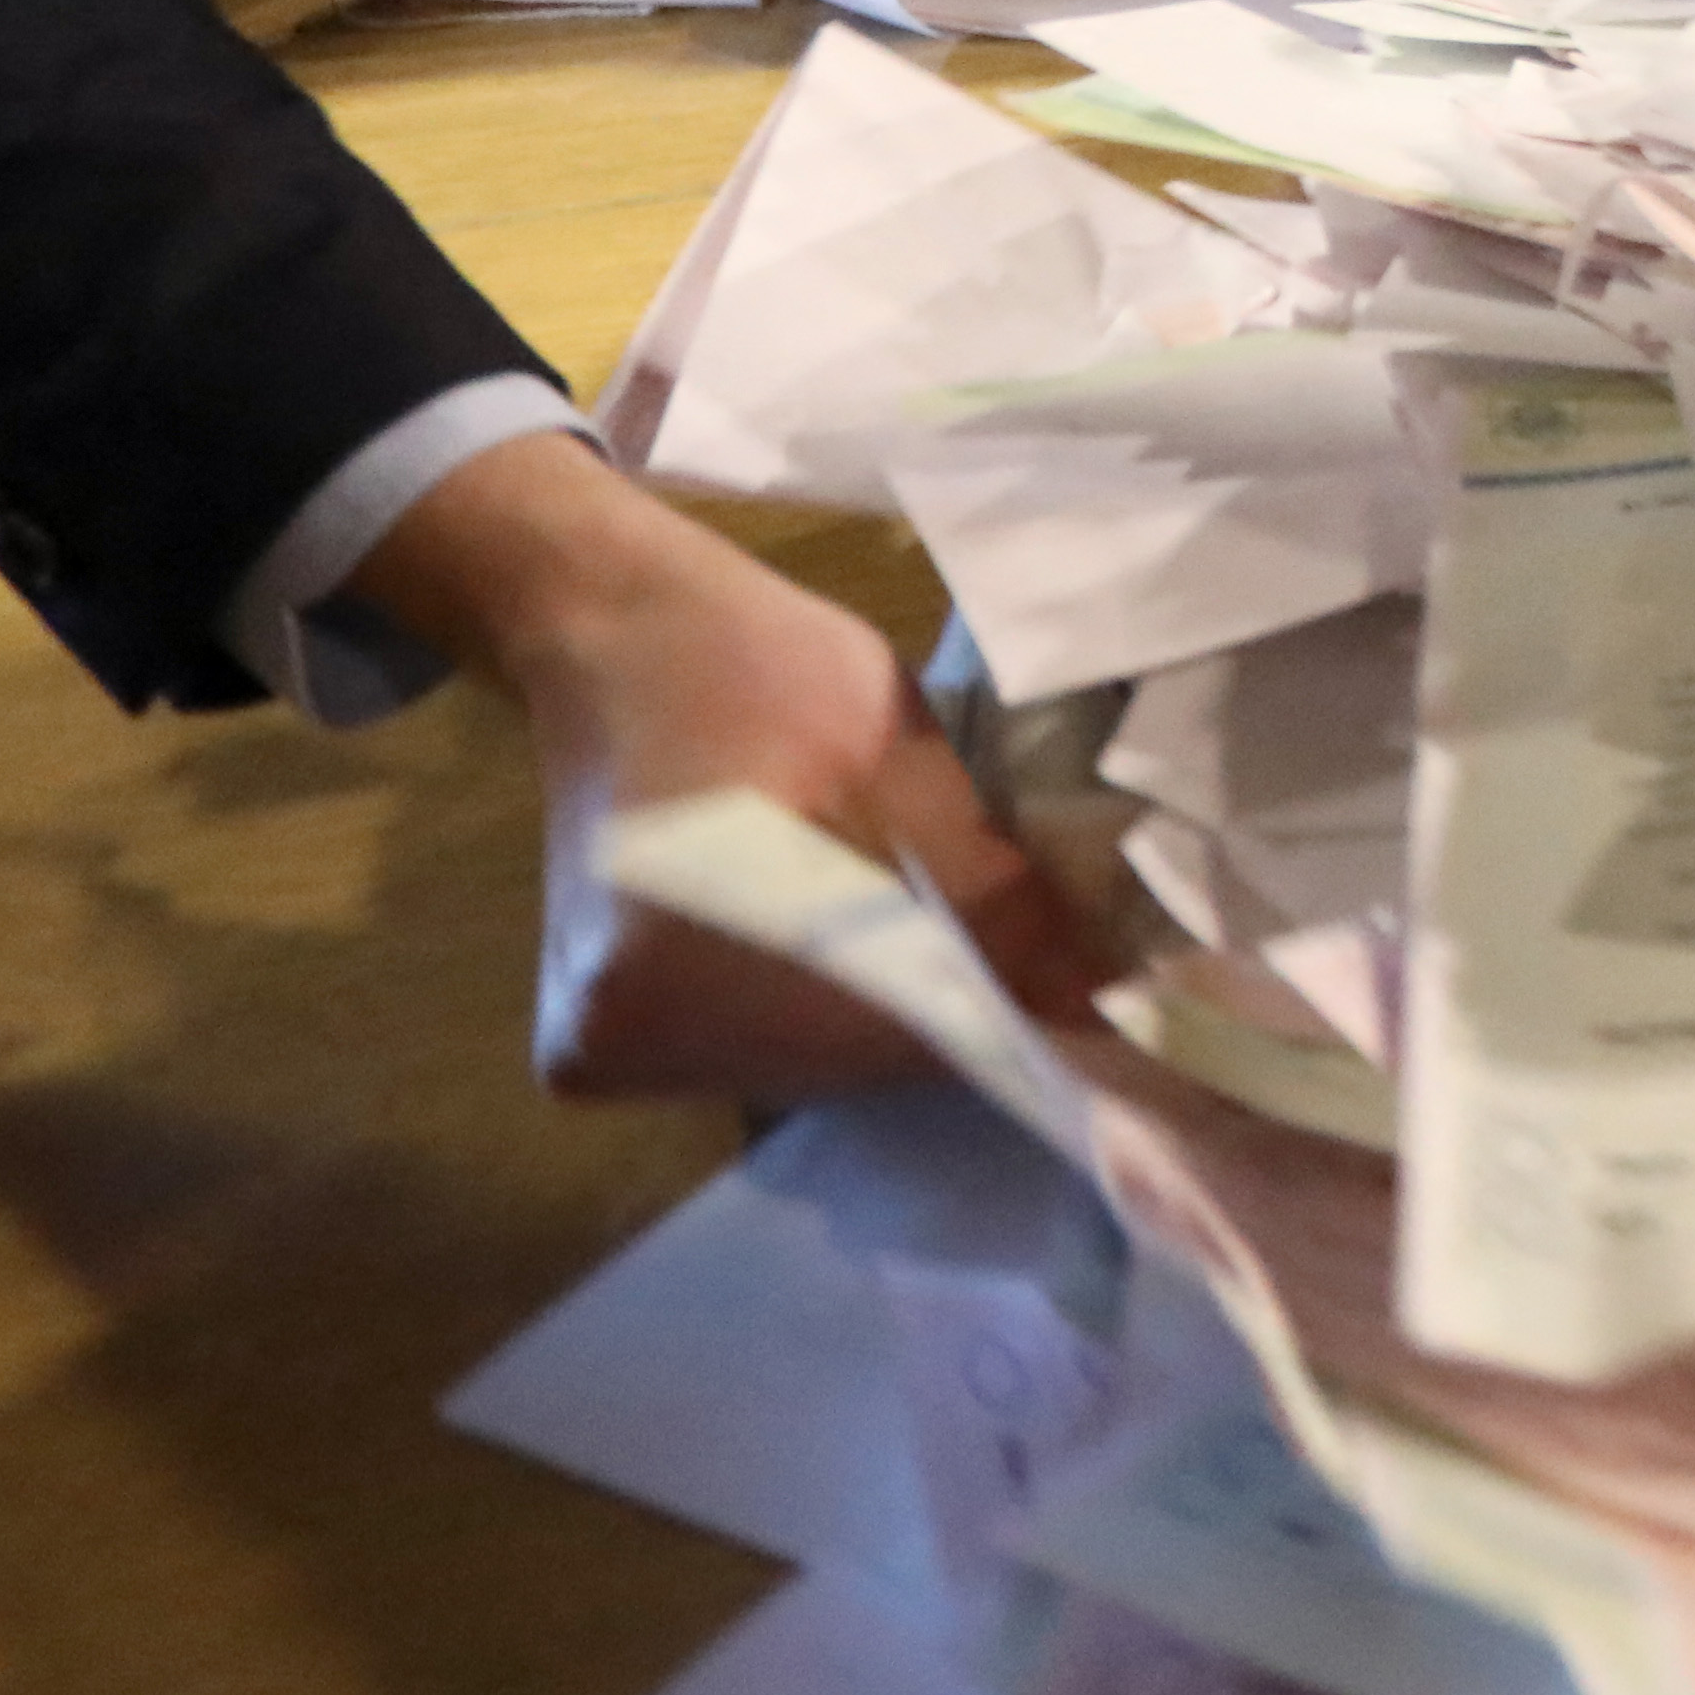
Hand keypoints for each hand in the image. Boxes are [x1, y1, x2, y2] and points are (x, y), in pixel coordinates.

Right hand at [347, 431, 1112, 1097]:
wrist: (615, 629)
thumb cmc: (752, 664)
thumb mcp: (898, 754)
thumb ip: (991, 886)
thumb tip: (1092, 991)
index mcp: (668, 966)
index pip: (886, 1029)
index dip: (1004, 1002)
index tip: (1091, 987)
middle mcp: (617, 1042)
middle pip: (848, 1062)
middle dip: (956, 1008)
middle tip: (1043, 959)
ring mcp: (602, 1051)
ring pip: (811, 1065)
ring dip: (898, 1015)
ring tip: (962, 941)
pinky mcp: (604, 1041)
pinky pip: (765, 1048)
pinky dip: (835, 1007)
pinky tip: (874, 943)